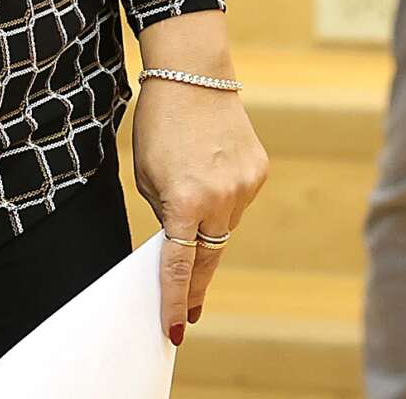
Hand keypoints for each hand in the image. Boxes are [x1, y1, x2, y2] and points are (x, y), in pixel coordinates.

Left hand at [130, 23, 268, 343]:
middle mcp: (220, 198)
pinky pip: (238, 202)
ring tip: (192, 197)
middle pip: (207, 257)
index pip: (178, 267)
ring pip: (224, 228)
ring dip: (207, 229)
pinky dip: (223, 200)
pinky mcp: (259, 172)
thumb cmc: (159, 125)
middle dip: (194, 285)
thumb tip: (180, 248)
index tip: (174, 329)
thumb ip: (165, 216)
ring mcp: (245, 186)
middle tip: (187, 310)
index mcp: (184, 201)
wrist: (193, 76)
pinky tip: (210, 172)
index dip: (174, 302)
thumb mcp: (146, 176)